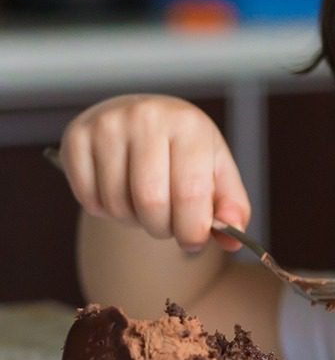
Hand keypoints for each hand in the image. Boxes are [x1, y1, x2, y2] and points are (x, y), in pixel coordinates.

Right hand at [60, 94, 249, 252]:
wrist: (145, 118)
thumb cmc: (185, 151)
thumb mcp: (217, 170)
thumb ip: (231, 206)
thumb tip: (233, 237)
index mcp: (189, 125)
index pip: (190, 192)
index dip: (192, 229)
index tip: (193, 241)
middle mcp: (147, 118)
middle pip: (151, 201)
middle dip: (162, 228)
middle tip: (168, 225)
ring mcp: (107, 125)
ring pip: (117, 204)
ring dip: (133, 221)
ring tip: (145, 206)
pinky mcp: (76, 137)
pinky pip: (88, 199)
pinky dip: (105, 212)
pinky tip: (120, 194)